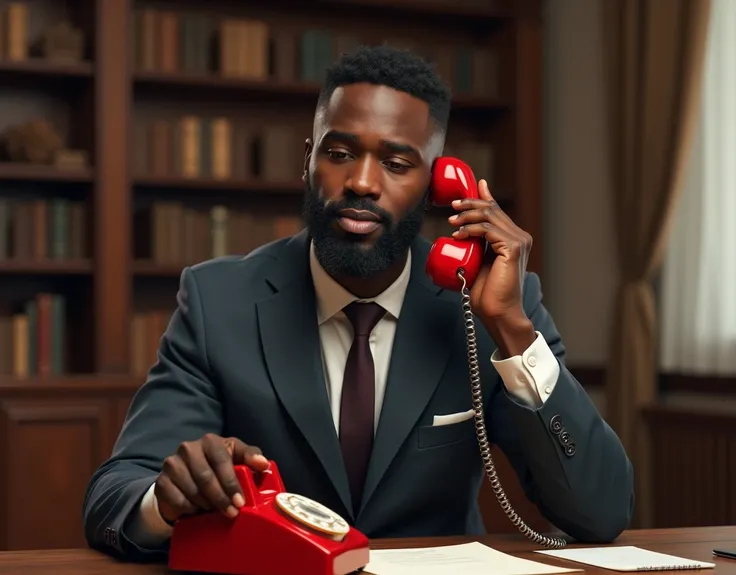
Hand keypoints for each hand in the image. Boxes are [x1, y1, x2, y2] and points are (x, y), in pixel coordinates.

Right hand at [155, 433, 269, 523]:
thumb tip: (264, 464)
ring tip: (215, 510)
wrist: (187, 479)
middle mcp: (189, 448)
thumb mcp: (237, 459)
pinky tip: (197, 509)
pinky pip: (177, 499)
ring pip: (192, 490)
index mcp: (211, 441)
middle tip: (231, 512)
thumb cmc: (218, 467)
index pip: (222, 460)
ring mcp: (172, 463)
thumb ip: (251, 458)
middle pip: (206, 477)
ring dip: (206, 504)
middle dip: (221, 498)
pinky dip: (190, 508)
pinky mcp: (162, 480)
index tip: (240, 501)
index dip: (232, 482)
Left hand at [448, 179, 535, 355]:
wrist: (498, 313)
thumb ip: (475, 245)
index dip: (482, 197)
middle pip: (493, 209)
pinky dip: (471, 229)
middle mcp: (520, 237)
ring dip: (467, 215)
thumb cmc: (487, 293)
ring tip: (452, 223)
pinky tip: (459, 235)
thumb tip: (458, 234)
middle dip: (470, 203)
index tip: (462, 196)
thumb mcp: (477, 261)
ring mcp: (518, 241)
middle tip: (452, 207)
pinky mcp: (513, 248)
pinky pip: (488, 229)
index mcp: (513, 239)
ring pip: (489, 215)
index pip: (497, 211)